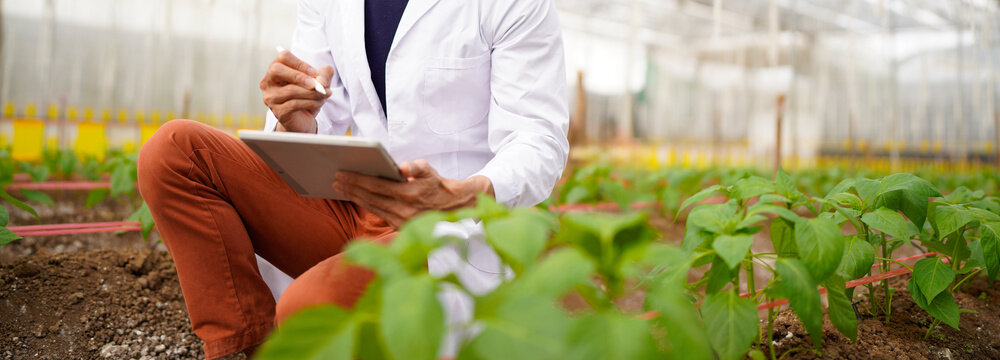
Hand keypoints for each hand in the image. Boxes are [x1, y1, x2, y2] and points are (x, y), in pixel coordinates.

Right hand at [260, 50, 333, 132]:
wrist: (303, 119)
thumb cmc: (307, 95)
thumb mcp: (318, 81)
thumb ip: (324, 74)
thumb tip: (321, 80)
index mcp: (276, 68)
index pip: (283, 57)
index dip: (301, 64)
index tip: (315, 73)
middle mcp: (268, 81)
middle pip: (277, 70)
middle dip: (300, 76)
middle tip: (316, 84)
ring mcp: (270, 97)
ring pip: (290, 90)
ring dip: (312, 93)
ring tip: (324, 94)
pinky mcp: (277, 111)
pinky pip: (294, 104)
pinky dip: (310, 103)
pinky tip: (319, 103)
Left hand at [333, 159, 494, 228]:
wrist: (453, 207)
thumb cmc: (437, 185)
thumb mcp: (430, 171)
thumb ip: (416, 167)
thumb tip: (402, 167)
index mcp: (408, 194)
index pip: (376, 186)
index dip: (357, 179)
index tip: (342, 174)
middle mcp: (403, 210)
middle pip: (370, 197)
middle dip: (350, 188)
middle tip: (335, 179)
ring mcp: (401, 221)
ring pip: (371, 207)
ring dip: (354, 197)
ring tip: (341, 188)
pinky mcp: (400, 227)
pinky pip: (378, 214)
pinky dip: (365, 205)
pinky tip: (357, 198)